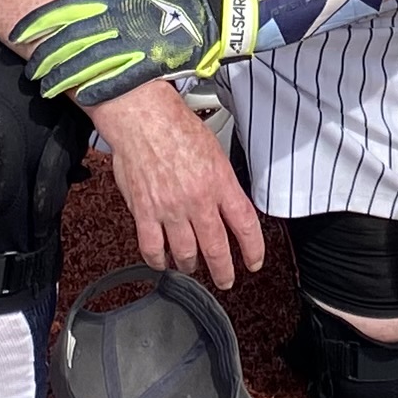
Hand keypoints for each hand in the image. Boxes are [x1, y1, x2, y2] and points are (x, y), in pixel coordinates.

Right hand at [90, 80, 266, 284]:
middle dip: (224, 271)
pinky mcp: (144, 212)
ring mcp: (170, 209)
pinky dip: (159, 260)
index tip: (254, 261)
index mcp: (220, 182)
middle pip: (217, 248)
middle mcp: (198, 200)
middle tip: (226, 280)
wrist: (143, 118)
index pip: (245, 225)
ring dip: (191, 266)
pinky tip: (162, 261)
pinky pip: (153, 248)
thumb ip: (221, 181)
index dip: (254, 249)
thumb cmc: (176, 126)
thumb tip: (228, 202)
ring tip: (191, 267)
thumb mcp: (215, 149)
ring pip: (186, 254)